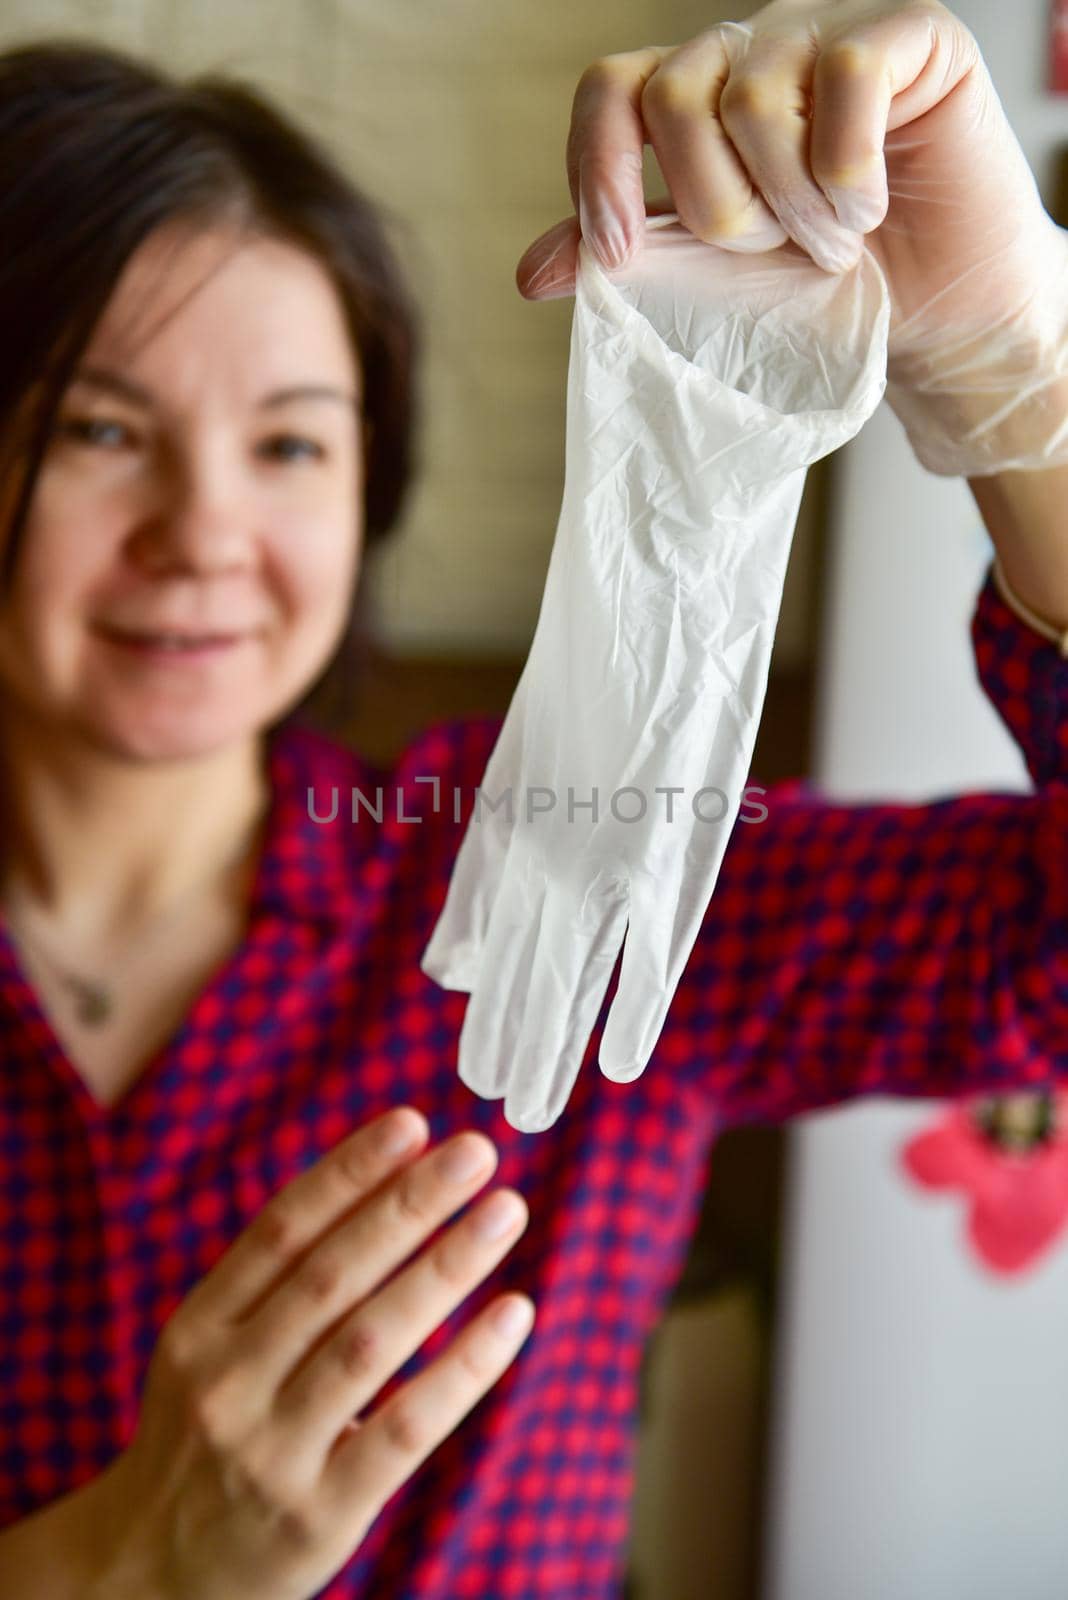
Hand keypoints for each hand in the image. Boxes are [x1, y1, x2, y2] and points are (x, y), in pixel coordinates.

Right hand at [84, 1108, 532, 1599]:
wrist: (147, 1577)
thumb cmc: (209, 1438)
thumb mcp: (210, 1355)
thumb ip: (279, 1285)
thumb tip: (388, 1184)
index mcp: (198, 1330)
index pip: (280, 1232)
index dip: (348, 1172)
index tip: (412, 1122)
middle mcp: (227, 1384)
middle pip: (330, 1274)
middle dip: (408, 1204)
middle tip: (476, 1150)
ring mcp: (271, 1452)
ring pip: (371, 1341)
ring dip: (446, 1267)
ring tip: (505, 1211)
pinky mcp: (320, 1514)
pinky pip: (406, 1428)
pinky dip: (464, 1367)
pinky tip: (512, 1313)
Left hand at [517, 0, 1067, 475]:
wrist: (932, 315)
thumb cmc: (822, 290)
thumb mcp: (707, 280)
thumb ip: (630, 257)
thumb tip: (531, 271)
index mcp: (693, 96)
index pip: (611, 90)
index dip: (598, 166)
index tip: (615, 253)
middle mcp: (751, 49)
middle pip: (677, 101)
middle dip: (722, 210)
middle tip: (777, 246)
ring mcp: (827, 31)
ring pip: (757, 98)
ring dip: (796, 205)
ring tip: (834, 234)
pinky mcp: (910, 34)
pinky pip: (846, 76)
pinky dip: (851, 170)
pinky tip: (874, 201)